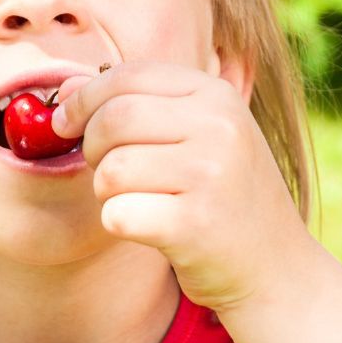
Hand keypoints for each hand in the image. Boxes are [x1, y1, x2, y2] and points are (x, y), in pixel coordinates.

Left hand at [51, 60, 310, 312]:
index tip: (66, 123)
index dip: (86, 98)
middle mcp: (219, 128)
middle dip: (90, 145)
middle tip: (103, 168)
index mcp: (218, 95)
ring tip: (135, 199)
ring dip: (106, 189)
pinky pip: (118, 214)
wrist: (275, 267)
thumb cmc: (225, 196)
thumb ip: (137, 105)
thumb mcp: (199, 135)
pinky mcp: (195, 225)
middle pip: (113, 118)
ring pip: (112, 169)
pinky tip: (147, 227)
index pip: (129, 75)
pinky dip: (118, 222)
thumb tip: (67, 88)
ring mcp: (210, 175)